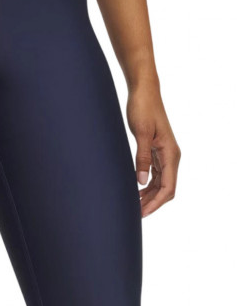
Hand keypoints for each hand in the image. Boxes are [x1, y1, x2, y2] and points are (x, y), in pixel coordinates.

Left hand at [127, 84, 180, 216]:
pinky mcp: (157, 151)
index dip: (156, 203)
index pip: (168, 187)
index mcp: (171, 153)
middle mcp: (171, 156)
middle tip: (135, 213)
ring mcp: (164, 154)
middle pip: (166, 189)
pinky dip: (147, 186)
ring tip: (133, 205)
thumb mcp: (142, 133)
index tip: (142, 212)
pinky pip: (156, 175)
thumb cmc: (143, 108)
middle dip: (152, 203)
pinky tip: (136, 191)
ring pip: (161, 183)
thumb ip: (142, 158)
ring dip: (149, 196)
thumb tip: (141, 181)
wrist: (144, 92)